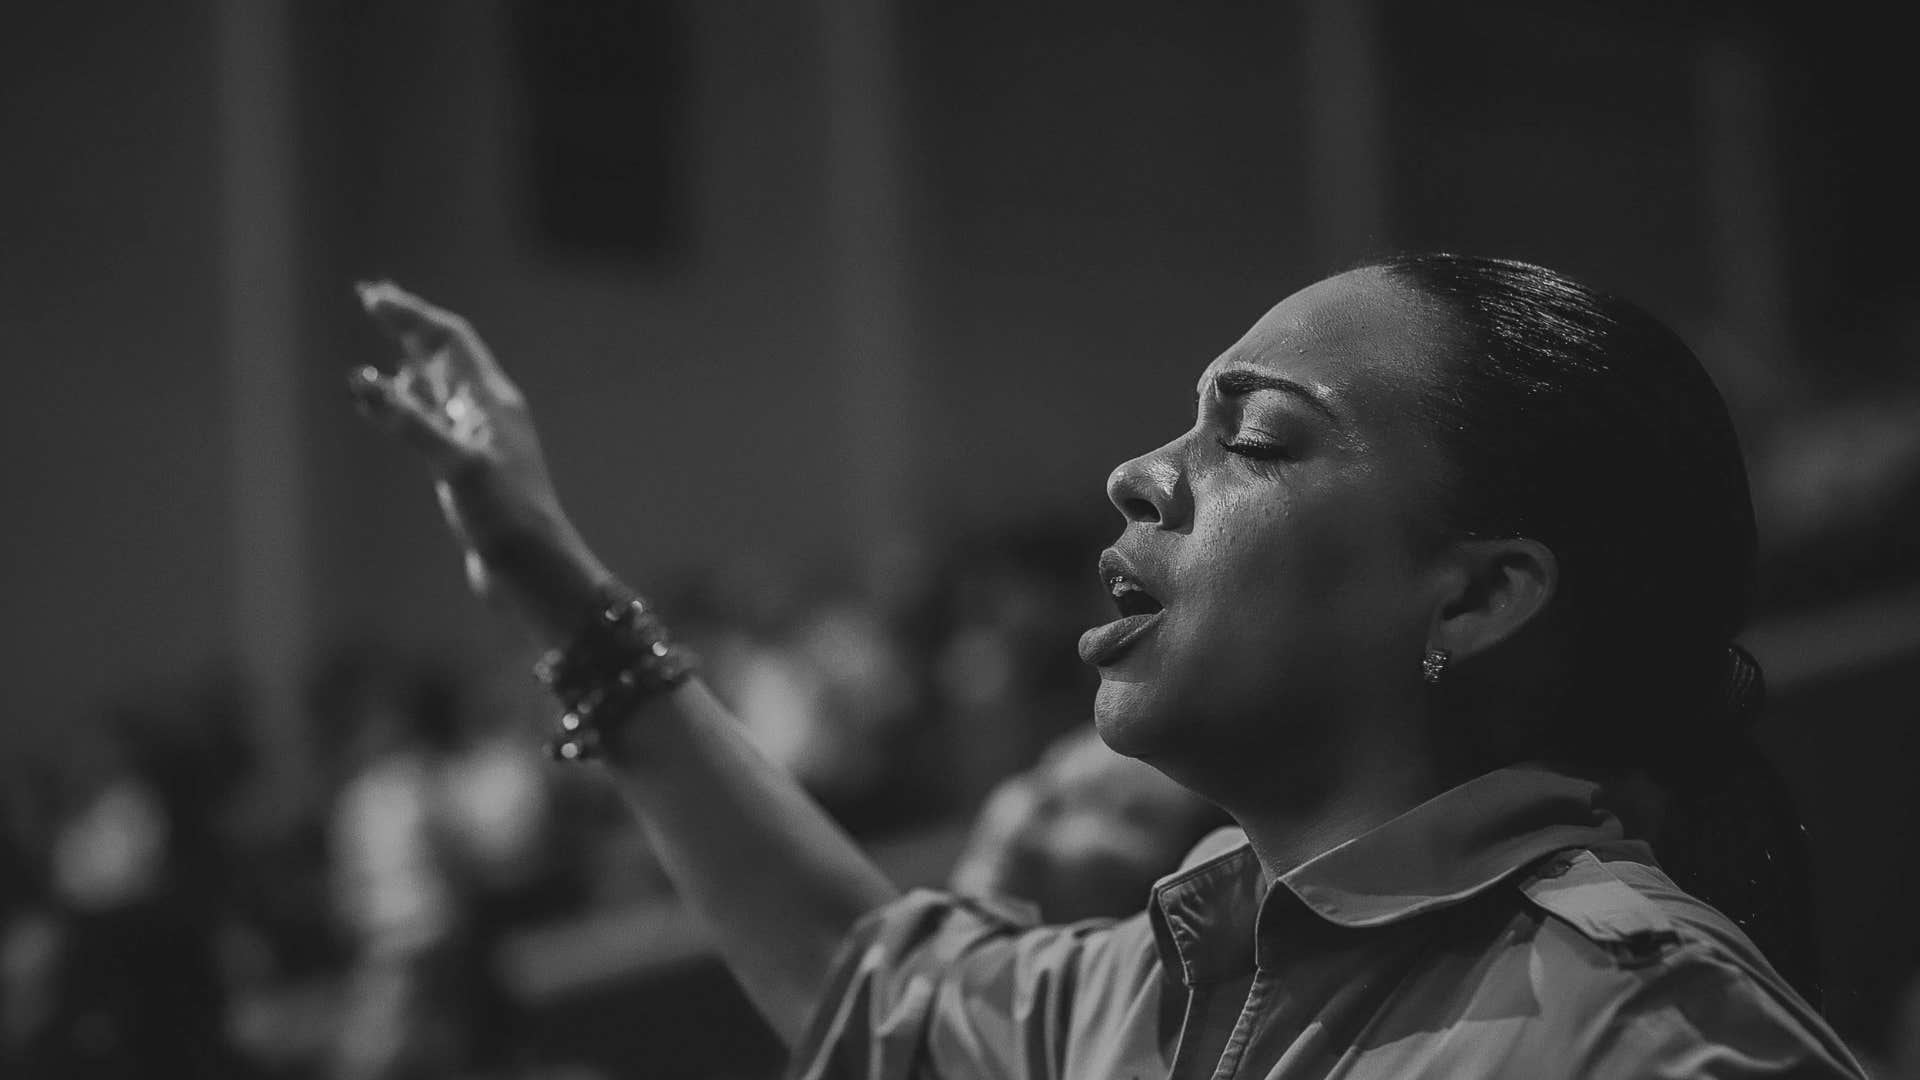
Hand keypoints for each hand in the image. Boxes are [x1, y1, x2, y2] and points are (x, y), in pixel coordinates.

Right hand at [349, 282, 605, 632]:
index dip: (412, 315)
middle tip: (373, 298)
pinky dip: (413, 401)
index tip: (374, 296)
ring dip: (413, 358)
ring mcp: (479, 439)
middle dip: (410, 325)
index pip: (449, 341)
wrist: (533, 569)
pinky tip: (398, 401)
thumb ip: (409, 422)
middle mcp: (488, 412)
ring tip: (387, 335)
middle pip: (446, 355)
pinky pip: (436, 419)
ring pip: (442, 384)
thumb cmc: (506, 517)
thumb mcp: (456, 464)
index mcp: (492, 401)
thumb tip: (363, 380)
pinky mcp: (469, 469)